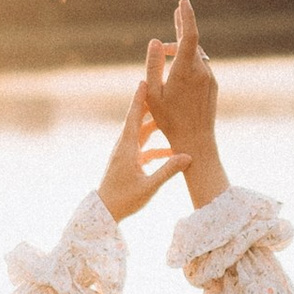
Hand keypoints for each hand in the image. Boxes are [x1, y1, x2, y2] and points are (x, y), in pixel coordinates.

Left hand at [95, 73, 189, 222]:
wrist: (105, 212)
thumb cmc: (124, 200)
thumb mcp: (149, 187)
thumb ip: (168, 171)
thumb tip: (188, 157)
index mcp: (127, 148)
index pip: (134, 118)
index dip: (139, 99)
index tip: (144, 81)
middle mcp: (124, 147)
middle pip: (138, 121)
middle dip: (150, 106)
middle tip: (163, 91)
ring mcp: (125, 155)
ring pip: (142, 134)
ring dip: (155, 126)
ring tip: (171, 115)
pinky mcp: (128, 163)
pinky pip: (143, 149)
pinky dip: (155, 147)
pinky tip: (170, 152)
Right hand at [144, 0, 228, 209]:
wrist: (196, 141)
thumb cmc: (169, 120)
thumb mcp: (153, 93)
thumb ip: (153, 65)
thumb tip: (155, 42)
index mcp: (185, 70)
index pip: (189, 36)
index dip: (186, 17)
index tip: (183, 2)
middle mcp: (201, 71)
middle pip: (192, 42)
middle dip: (183, 26)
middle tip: (177, 11)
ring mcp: (209, 78)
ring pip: (195, 55)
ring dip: (181, 50)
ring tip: (164, 50)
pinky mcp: (212, 85)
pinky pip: (199, 67)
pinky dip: (188, 62)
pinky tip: (176, 70)